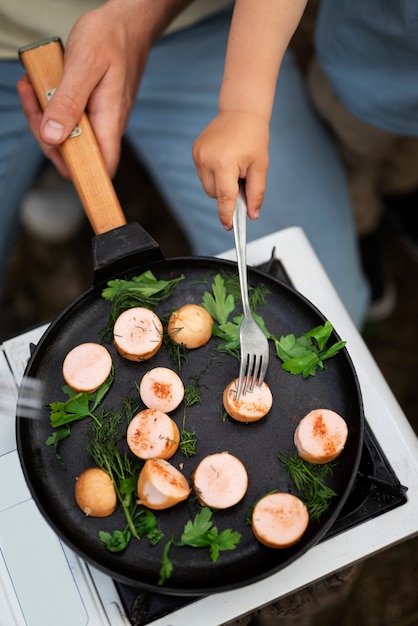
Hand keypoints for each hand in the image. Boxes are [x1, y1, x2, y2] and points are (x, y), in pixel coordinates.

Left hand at [16, 0, 188, 178]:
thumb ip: (68, 102)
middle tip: (32, 100)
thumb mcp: (85, 65)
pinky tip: (40, 85)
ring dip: (43, 116)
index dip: (81, 175)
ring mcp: (99, 117)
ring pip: (67, 134)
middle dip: (45, 134)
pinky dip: (49, 104)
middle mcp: (106, 126)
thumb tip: (53, 137)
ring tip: (31, 86)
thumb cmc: (111, 38)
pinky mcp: (91, 107)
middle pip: (74, 153)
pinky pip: (67, 117)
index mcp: (109, 122)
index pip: (100, 168)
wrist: (128, 20)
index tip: (56, 155)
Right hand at [192, 110, 268, 229]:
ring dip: (220, 184)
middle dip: (228, 194)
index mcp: (225, 163)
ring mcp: (198, 155)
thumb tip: (253, 215)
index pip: (224, 197)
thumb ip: (256, 193)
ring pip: (208, 186)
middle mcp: (207, 160)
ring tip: (233, 167)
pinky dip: (214, 174)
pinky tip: (225, 160)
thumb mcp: (260, 167)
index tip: (229, 227)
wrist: (241, 111)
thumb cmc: (253, 137)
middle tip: (242, 179)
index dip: (227, 215)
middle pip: (215, 194)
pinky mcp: (195, 152)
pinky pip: (203, 174)